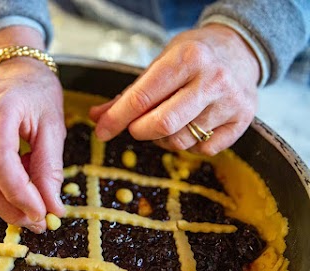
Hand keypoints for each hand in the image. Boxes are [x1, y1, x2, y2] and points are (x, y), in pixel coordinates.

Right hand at [0, 27, 65, 232]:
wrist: (11, 69)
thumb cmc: (37, 93)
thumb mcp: (53, 126)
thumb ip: (50, 168)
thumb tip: (51, 209)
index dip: (18, 194)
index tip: (41, 215)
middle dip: (10, 208)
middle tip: (38, 222)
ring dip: (4, 201)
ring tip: (31, 202)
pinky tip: (14, 181)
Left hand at [89, 24, 260, 155]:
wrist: (240, 49)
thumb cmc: (192, 57)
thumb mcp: (160, 64)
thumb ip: (129, 93)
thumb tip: (97, 117)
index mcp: (187, 58)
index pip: (142, 98)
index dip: (117, 119)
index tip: (102, 131)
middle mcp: (212, 79)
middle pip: (163, 125)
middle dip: (139, 131)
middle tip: (136, 127)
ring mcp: (231, 102)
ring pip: (181, 141)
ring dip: (163, 139)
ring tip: (167, 121)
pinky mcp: (243, 121)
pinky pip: (203, 149)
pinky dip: (190, 144)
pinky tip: (191, 125)